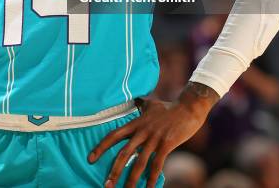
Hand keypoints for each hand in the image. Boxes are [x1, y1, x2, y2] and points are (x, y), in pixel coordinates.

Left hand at [88, 84, 217, 187]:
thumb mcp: (150, 104)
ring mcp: (154, 137)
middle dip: (114, 170)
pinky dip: (153, 178)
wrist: (188, 108)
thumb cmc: (169, 107)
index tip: (90, 158)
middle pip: (124, 152)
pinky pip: (157, 164)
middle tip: (106, 185)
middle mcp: (142, 130)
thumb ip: (140, 105)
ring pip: (139, 162)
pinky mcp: (167, 144)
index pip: (114, 135)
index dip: (101, 147)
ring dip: (132, 179)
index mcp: (136, 123)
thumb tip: (135, 99)